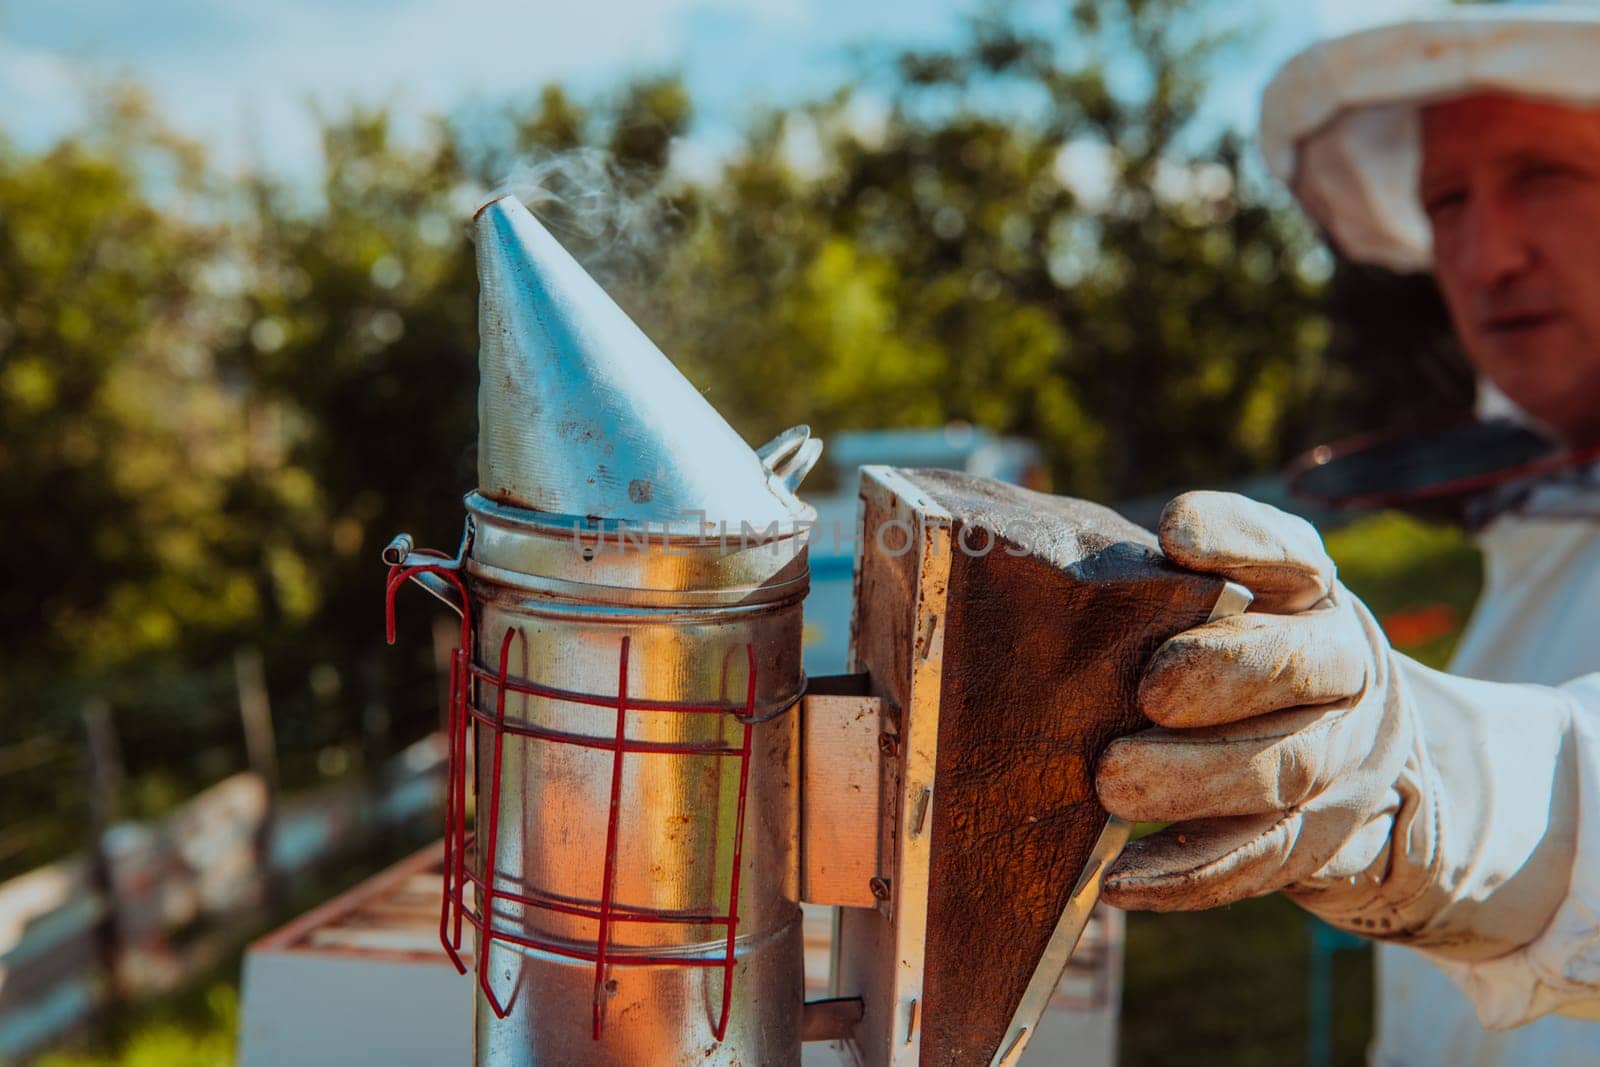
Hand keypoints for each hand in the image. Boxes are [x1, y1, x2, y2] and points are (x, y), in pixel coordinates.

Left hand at [1095, 491, 1578, 965]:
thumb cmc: (1249, 661)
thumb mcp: (1235, 605)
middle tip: (1148, 689)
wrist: (1370, 765)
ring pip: (1279, 774)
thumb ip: (1170, 583)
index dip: (1241, 541)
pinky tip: (1118, 880)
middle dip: (1226, 673)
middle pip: (1301, 669)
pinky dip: (1186, 874)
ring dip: (1193, 781)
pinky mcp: (1316, 844)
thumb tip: (1060, 570)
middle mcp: (1340, 673)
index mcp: (1312, 597)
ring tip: (1112, 782)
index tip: (1176, 534)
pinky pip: (1256, 864)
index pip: (1291, 557)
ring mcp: (1337, 763)